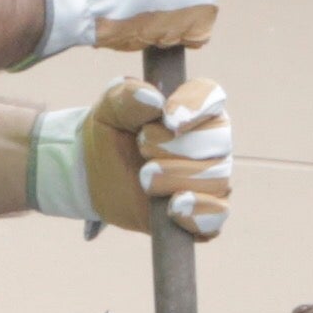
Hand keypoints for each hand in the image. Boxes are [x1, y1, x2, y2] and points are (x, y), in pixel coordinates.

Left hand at [68, 75, 231, 238]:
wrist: (94, 174)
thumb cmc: (111, 133)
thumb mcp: (109, 109)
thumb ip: (128, 96)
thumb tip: (154, 99)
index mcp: (193, 107)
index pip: (212, 96)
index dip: (196, 107)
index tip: (169, 120)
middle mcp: (211, 141)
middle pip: (217, 141)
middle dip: (175, 147)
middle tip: (142, 148)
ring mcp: (212, 178)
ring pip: (216, 178)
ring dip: (176, 178)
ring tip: (144, 179)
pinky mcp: (203, 213)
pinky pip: (216, 216)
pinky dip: (197, 213)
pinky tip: (173, 208)